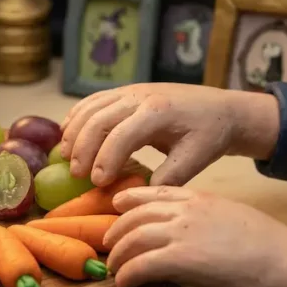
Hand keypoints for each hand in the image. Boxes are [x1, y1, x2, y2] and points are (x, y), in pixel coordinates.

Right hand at [59, 84, 279, 187]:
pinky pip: (93, 101)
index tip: (97, 184)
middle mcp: (139, 96)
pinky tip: (66, 134)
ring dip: (74, 132)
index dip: (105, 160)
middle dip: (83, 148)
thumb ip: (168, 177)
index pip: (121, 135)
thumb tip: (137, 196)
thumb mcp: (196, 158)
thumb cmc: (210, 135)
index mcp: (159, 112)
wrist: (221, 108)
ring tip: (65, 158)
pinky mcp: (125, 92)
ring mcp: (130, 91)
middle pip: (99, 119)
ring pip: (90, 108)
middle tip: (77, 175)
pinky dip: (76, 116)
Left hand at [104, 186, 286, 286]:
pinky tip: (126, 284)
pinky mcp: (180, 260)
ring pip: (132, 239)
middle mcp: (186, 211)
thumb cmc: (270, 248)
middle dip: (118, 231)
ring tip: (115, 270)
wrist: (286, 264)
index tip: (117, 207)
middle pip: (136, 215)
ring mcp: (181, 233)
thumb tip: (190, 234)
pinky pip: (140, 265)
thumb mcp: (233, 218)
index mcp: (200, 198)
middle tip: (109, 246)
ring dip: (119, 257)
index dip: (131, 200)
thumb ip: (206, 219)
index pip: (154, 192)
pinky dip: (128, 275)